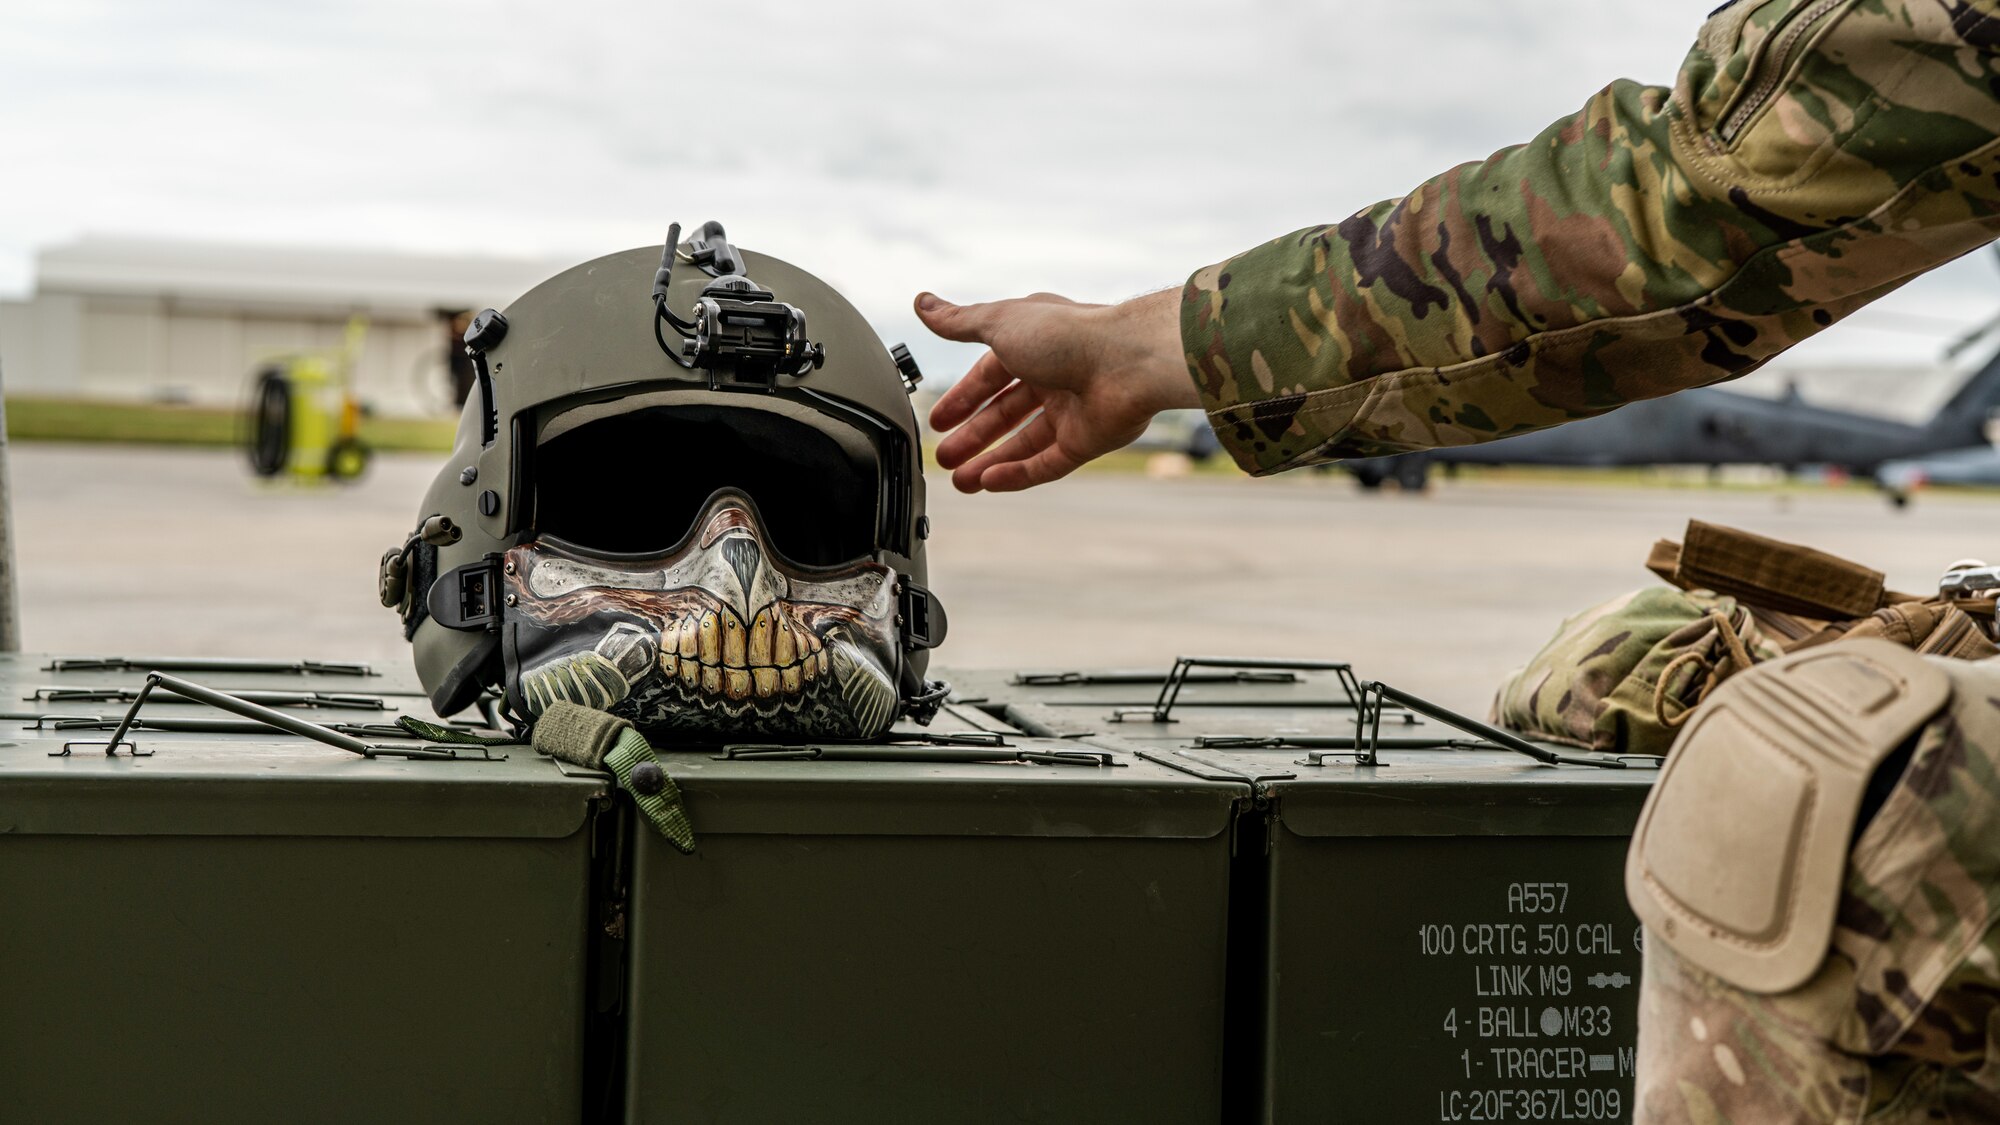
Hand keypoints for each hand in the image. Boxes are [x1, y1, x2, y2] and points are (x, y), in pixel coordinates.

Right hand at [917, 287, 1199, 492]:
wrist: (1127, 362)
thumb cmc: (1067, 335)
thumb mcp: (1000, 323)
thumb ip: (960, 321)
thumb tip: (922, 303)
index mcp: (1034, 344)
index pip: (990, 375)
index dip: (963, 398)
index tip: (938, 420)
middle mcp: (1054, 377)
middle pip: (1005, 413)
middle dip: (973, 436)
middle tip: (944, 456)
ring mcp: (1072, 411)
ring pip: (1023, 443)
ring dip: (990, 461)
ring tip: (961, 481)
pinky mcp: (1086, 441)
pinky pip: (1046, 464)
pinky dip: (1017, 474)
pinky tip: (989, 483)